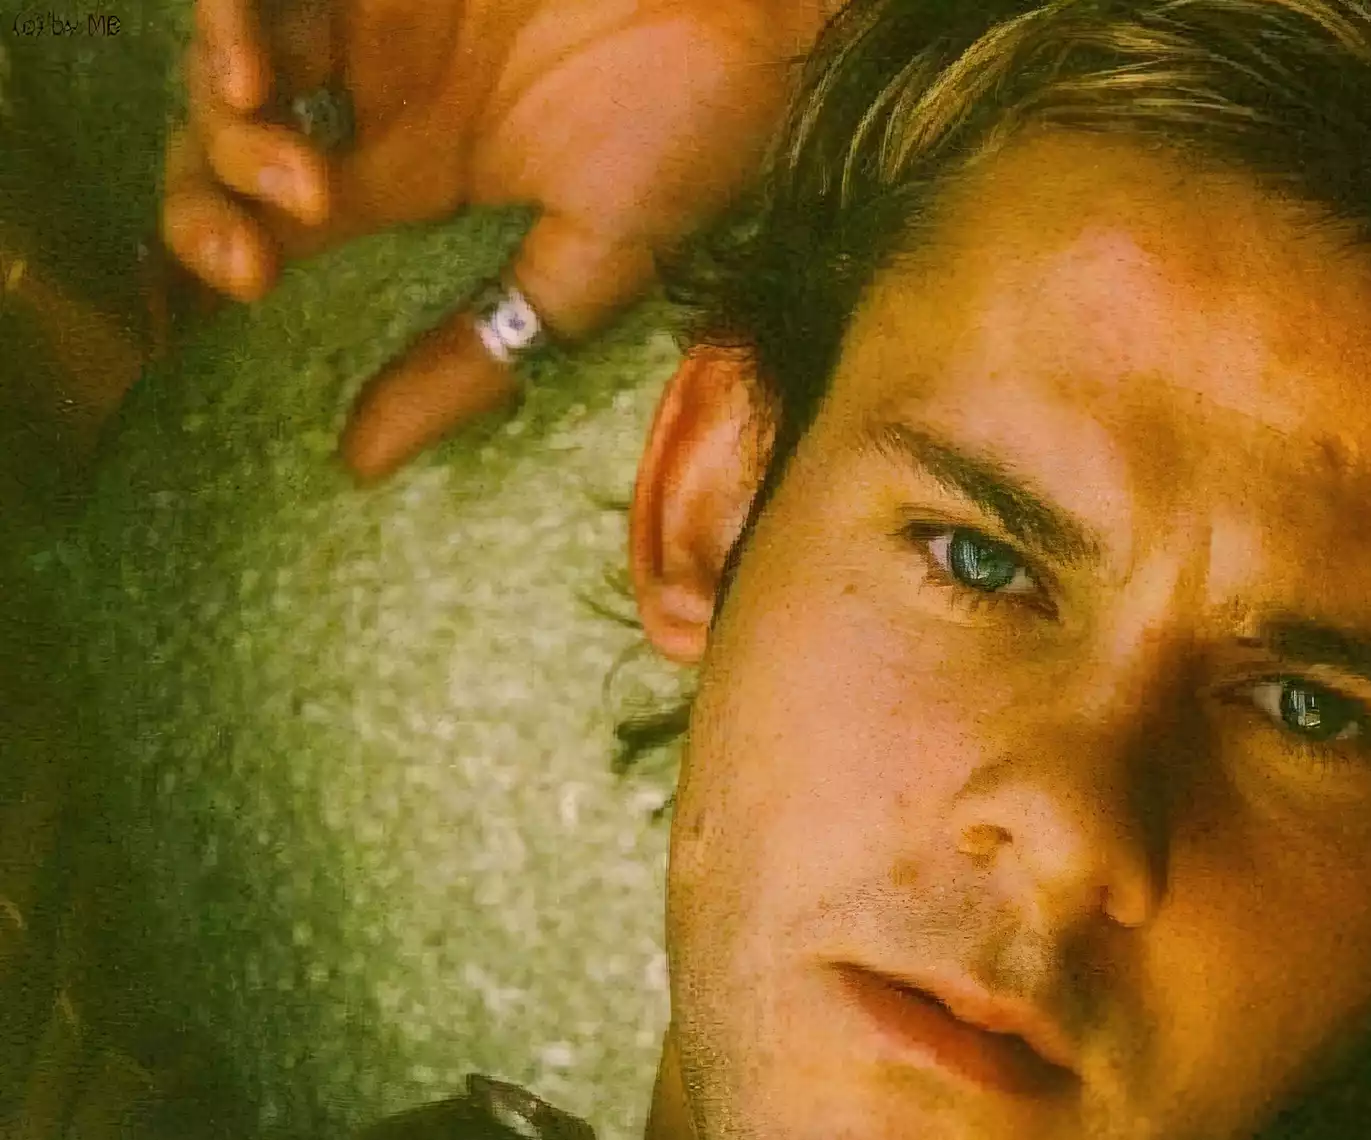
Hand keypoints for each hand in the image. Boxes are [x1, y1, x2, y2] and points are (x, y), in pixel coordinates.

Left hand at [163, 0, 824, 479]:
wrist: (763, 2)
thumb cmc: (702, 125)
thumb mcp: (591, 269)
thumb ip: (475, 356)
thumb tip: (361, 463)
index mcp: (427, 167)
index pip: (279, 217)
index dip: (232, 249)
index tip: (256, 284)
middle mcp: (387, 88)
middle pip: (228, 141)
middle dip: (208, 196)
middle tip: (255, 238)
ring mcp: (383, 5)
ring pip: (232, 54)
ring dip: (214, 105)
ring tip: (263, 128)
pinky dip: (232, 17)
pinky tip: (257, 64)